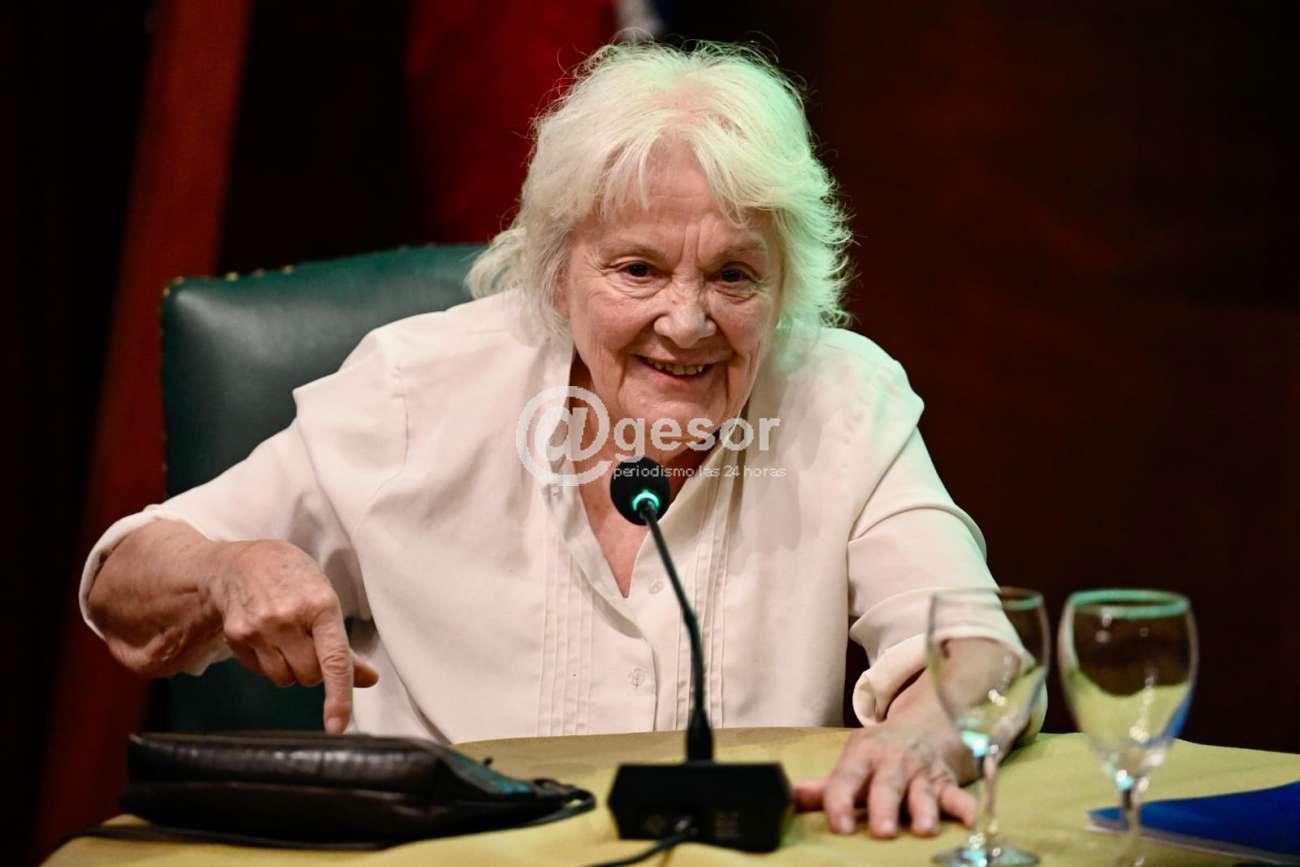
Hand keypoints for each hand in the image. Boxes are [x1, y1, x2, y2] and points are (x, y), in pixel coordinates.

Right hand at [207, 539, 378, 732]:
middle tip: (309, 642)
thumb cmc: (294, 581)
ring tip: (288, 638)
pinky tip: (267, 637)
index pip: (334, 660)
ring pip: (286, 679)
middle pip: (310, 676)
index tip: (337, 726)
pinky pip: (263, 672)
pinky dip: (270, 664)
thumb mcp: (325, 600)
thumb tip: (369, 679)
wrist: (239, 564)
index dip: (339, 696)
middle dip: (315, 669)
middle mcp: (288, 619)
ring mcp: (259, 629)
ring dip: (292, 669)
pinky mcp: (238, 638)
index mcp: (321, 605)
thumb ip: (344, 646)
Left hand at [793, 674, 976, 837]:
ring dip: (925, 809)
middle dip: (884, 807)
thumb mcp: (854, 762)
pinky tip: (970, 820)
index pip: (846, 778)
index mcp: (862, 756)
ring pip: (923, 791)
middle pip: (887, 785)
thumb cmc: (883, 752)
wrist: (928, 721)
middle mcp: (892, 762)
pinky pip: (958, 794)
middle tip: (883, 831)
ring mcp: (922, 771)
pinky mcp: (947, 781)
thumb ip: (825, 788)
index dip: (840, 802)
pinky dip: (965, 807)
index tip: (839, 827)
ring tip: (924, 829)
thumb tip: (788, 799)